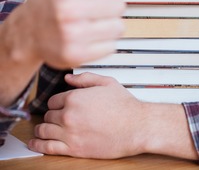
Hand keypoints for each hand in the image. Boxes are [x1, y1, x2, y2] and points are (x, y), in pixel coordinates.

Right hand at [23, 0, 124, 68]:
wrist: (28, 31)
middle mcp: (69, 9)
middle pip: (119, 5)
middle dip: (108, 4)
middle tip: (89, 5)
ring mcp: (72, 34)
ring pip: (119, 26)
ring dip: (108, 23)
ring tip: (89, 19)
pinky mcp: (76, 55)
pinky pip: (111, 45)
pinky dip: (103, 41)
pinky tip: (87, 34)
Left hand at [29, 72, 144, 157]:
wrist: (136, 126)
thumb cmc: (124, 105)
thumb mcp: (106, 82)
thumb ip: (84, 78)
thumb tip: (68, 77)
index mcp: (75, 98)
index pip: (53, 100)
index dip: (56, 102)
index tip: (59, 105)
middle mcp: (69, 115)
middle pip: (48, 115)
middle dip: (51, 115)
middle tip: (55, 117)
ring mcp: (70, 133)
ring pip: (44, 130)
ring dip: (41, 129)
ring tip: (40, 129)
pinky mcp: (74, 149)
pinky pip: (48, 148)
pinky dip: (39, 145)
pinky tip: (35, 143)